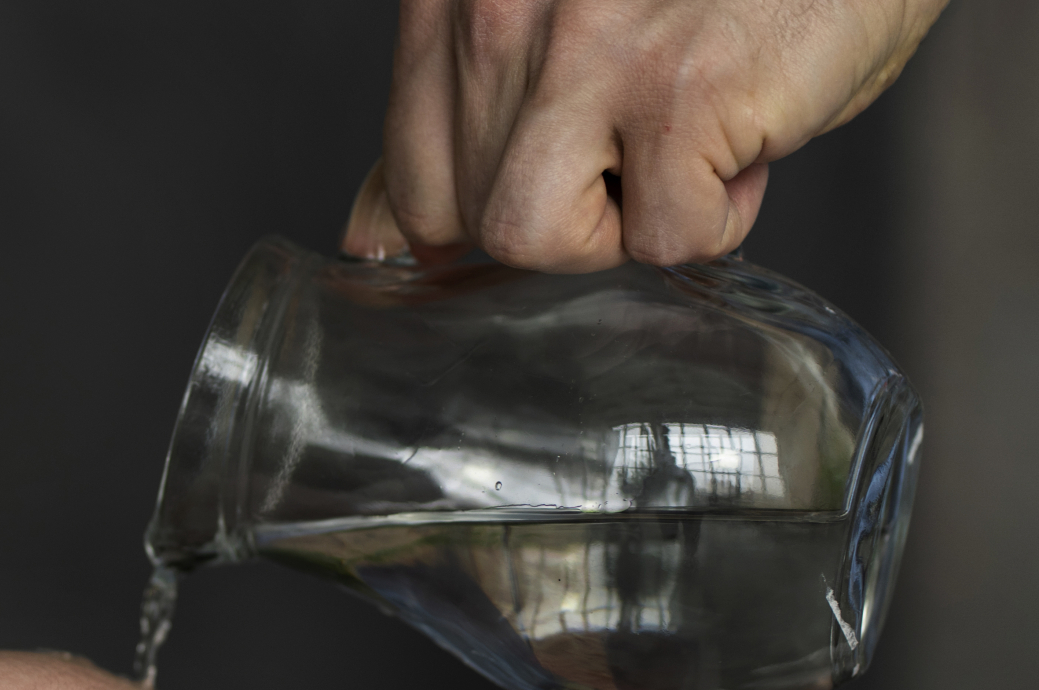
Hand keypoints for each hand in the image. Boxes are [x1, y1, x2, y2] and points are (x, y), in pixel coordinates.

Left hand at [343, 0, 947, 271]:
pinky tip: (747, 132)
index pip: (412, 171)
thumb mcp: (553, 26)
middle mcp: (498, 9)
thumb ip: (457, 118)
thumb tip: (368, 236)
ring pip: (536, 238)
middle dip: (569, 207)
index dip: (486, 207)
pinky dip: (719, 213)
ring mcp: (583, 50)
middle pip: (475, 217)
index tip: (558, 180)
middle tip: (644, 137)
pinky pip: (662, 241)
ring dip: (623, 223)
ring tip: (683, 142)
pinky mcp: (679, 93)